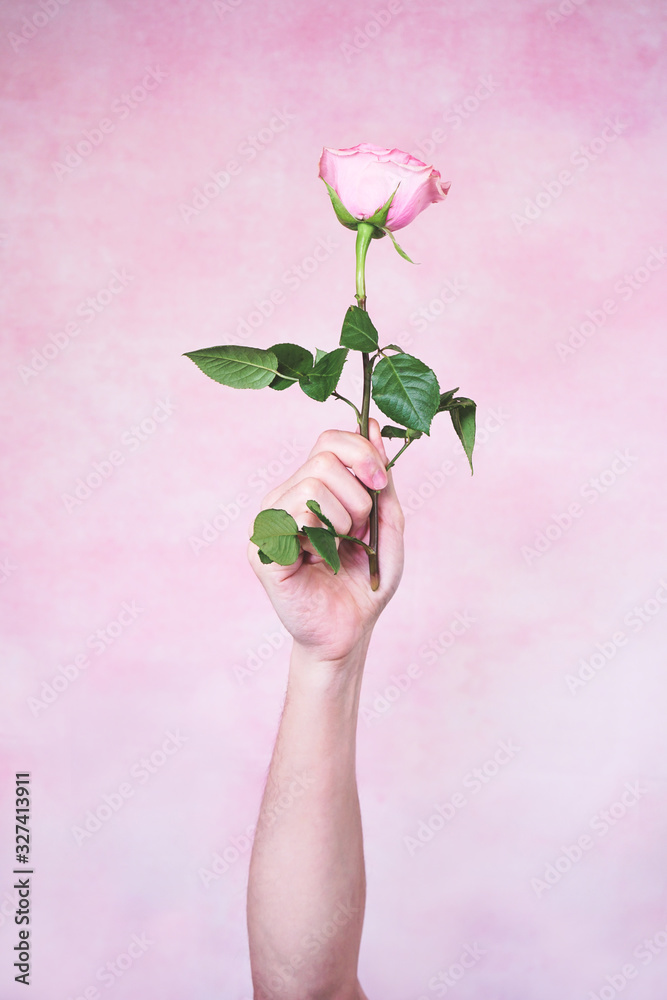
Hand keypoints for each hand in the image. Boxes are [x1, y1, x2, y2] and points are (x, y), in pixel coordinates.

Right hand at [247, 419, 404, 663]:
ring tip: (341, 547)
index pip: (329, 441)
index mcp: (311, 487)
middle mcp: (285, 498)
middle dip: (359, 495)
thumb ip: (380, 479)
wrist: (349, 632)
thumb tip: (371, 425)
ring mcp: (270, 522)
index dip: (361, 453)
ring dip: (345, 518)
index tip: (381, 483)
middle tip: (359, 530)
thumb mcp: (385, 523)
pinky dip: (324, 535)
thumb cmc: (364, 582)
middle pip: (325, 458)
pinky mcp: (263, 548)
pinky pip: (296, 515)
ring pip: (314, 484)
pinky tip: (321, 559)